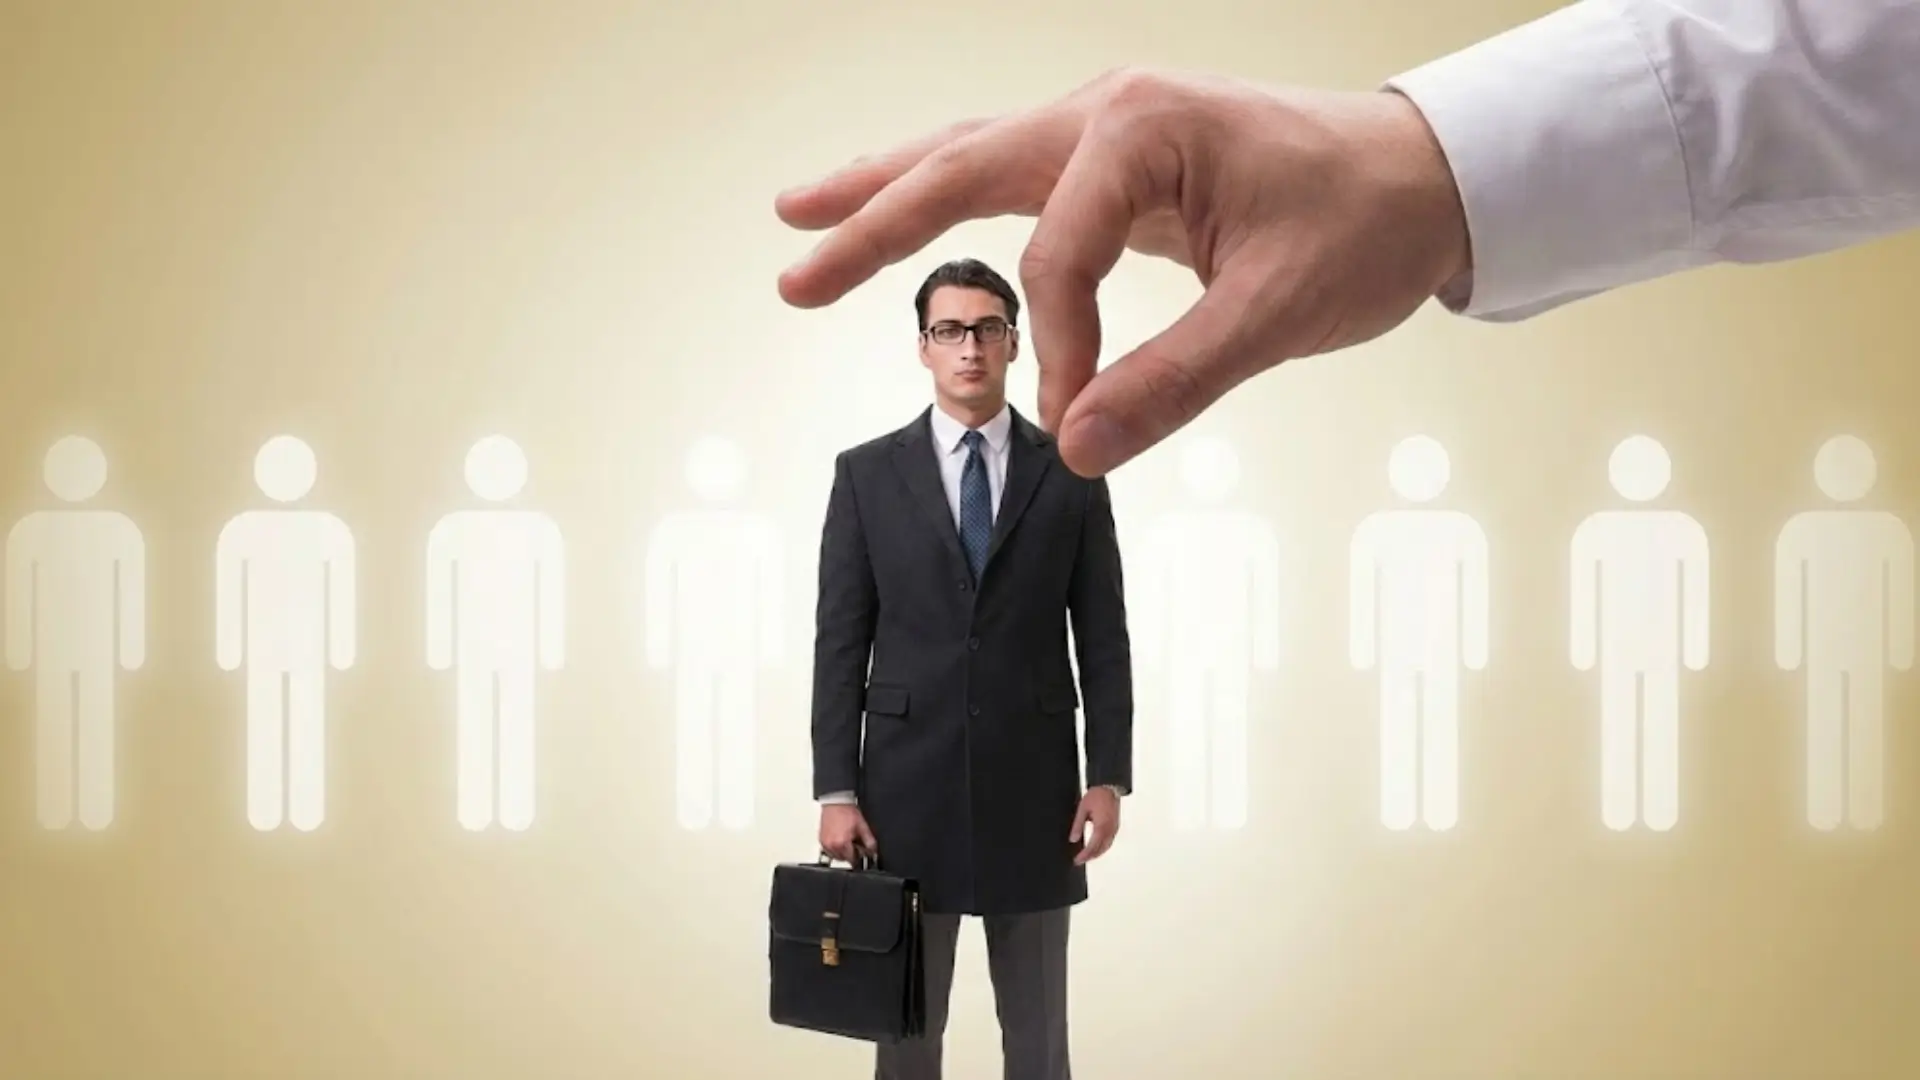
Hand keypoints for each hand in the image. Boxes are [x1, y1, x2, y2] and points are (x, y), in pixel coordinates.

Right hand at [774, 67, 1469, 477]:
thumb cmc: (1365, 224)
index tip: (1079, 421)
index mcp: (1142, 131)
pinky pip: (1010, 173)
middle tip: (791, 275)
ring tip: (801, 217)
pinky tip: (904, 209)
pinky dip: (946, 193)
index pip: (1054, 258)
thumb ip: (1174, 382)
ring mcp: (1108, 126)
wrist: (1427, 177)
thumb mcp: (1278, 312)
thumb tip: (1074, 449)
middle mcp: (1108, 111)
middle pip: (959, 165)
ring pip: (969, 155)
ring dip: (886, 192)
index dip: (1058, 352)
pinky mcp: (1118, 156)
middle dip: (870, 224)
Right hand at [819, 803, 877, 863]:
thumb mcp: (862, 826)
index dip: (859, 856)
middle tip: (854, 843)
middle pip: (844, 860)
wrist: (836, 802)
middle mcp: (832, 846)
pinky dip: (835, 849)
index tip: (861, 851)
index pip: (852, 860)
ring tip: (846, 840)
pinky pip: (829, 852)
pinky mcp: (821, 841)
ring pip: (836, 857)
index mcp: (842, 843)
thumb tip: (873, 852)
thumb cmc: (847, 812)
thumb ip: (869, 841)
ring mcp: (825, 844)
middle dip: (851, 854)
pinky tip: (839, 840)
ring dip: (842, 853)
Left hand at [1069, 786, 1120, 864]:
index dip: (1084, 855)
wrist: (1110, 786)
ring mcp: (1114, 828)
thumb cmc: (1097, 795)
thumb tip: (1073, 839)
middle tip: (1079, 860)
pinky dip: (1102, 847)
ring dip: (1097, 853)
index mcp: (1101, 827)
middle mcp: (1110, 830)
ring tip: (1086, 856)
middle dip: (1090, 857)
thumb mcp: (1083, 809)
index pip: (1092, 847)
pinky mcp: (1115, 826)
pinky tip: (1096, 847)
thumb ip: (1078, 825)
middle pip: (1100, 849)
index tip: (1077, 860)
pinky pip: (1109, 841)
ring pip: (1106, 846)